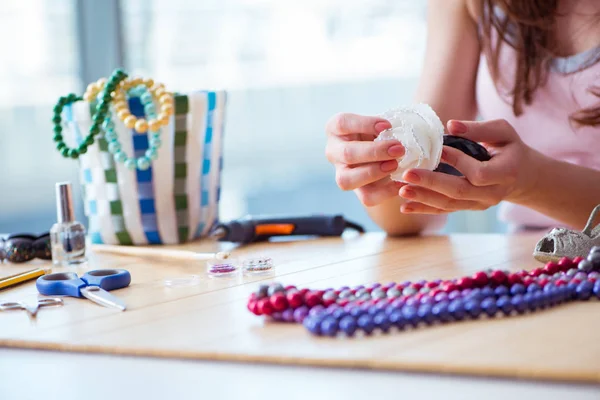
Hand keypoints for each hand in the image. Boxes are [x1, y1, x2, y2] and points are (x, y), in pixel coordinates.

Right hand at [325, 113, 405, 206]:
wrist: (383, 154)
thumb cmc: (379, 132)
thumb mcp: (379, 123)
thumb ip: (384, 126)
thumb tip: (398, 130)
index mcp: (335, 129)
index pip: (342, 124)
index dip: (364, 124)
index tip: (387, 126)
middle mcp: (333, 151)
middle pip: (347, 153)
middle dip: (375, 152)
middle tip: (399, 149)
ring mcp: (341, 173)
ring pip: (347, 180)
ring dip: (373, 173)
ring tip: (395, 165)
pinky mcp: (356, 191)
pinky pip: (366, 197)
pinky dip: (386, 192)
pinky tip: (401, 183)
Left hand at [398, 119, 538, 213]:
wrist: (522, 177)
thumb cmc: (511, 148)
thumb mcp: (503, 132)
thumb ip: (479, 128)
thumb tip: (450, 125)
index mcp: (505, 173)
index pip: (478, 173)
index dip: (459, 162)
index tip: (439, 149)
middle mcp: (492, 193)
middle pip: (459, 192)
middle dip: (432, 184)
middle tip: (408, 174)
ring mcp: (480, 204)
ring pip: (450, 205)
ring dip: (424, 198)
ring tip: (402, 190)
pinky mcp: (468, 207)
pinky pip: (445, 211)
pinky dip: (424, 209)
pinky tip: (405, 207)